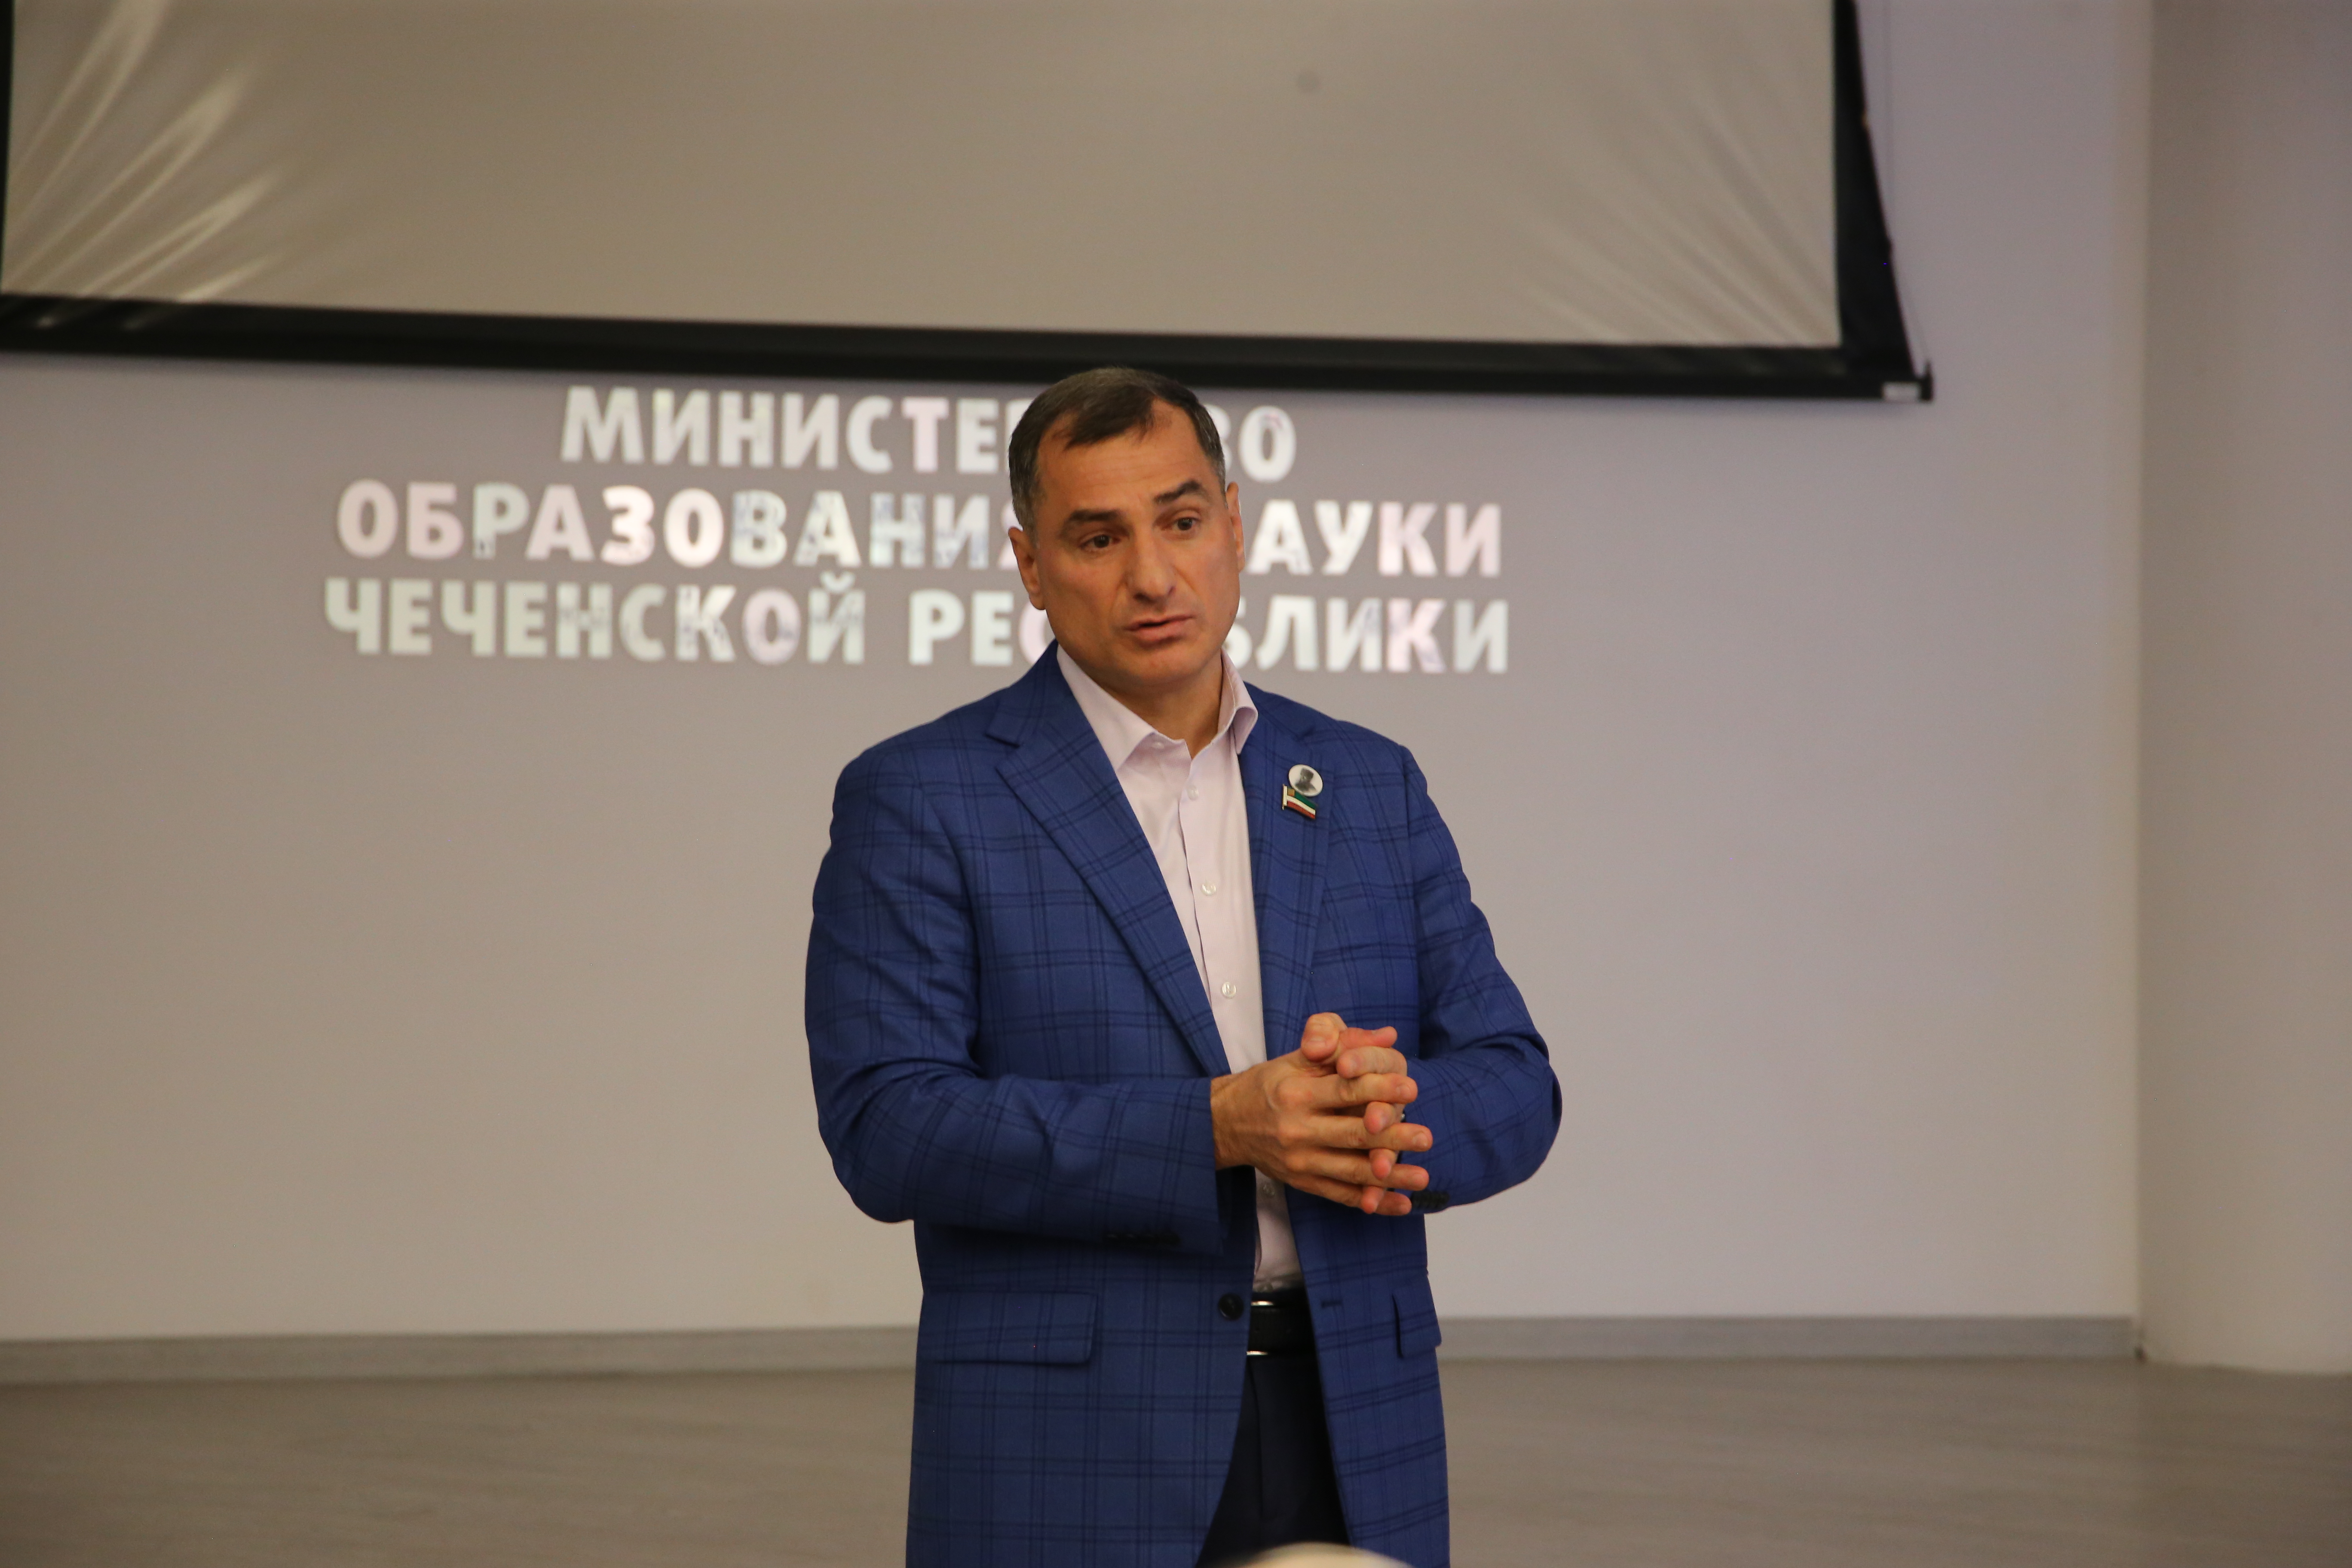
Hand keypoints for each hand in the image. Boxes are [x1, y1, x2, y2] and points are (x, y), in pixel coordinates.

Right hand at [1210, 1012, 1432, 1214]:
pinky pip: (1341, 1195)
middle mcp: (1296, 1130)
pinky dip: (1373, 1202)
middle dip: (1392, 1137)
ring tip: (1422, 1176)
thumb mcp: (1296, 1058)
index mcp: (1296, 1093)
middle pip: (1352, 1135)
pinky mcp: (1302, 1182)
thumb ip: (1341, 1045)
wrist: (1227, 1123)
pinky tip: (1401, 1204)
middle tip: (1426, 1137)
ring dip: (1389, 1176)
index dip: (1379, 1090)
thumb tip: (1386, 1035)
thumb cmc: (1268, 1085)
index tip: (1410, 1089)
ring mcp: (1299, 1161)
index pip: (1344, 1091)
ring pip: (1351, 1171)